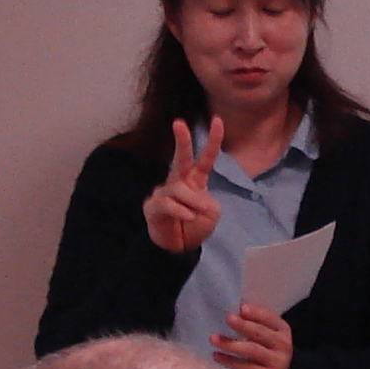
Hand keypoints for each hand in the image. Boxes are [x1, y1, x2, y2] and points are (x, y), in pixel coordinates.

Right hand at [143, 117, 223, 253]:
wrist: (177, 248)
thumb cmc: (194, 227)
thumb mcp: (210, 214)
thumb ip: (207, 202)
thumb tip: (193, 197)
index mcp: (195, 181)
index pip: (205, 158)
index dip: (212, 140)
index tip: (217, 120)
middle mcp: (179, 182)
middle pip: (181, 158)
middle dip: (181, 140)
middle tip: (179, 123)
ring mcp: (164, 192)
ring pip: (179, 188)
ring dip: (192, 203)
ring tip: (194, 217)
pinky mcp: (153, 205)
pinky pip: (168, 203)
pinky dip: (181, 211)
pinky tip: (187, 218)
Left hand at [213, 303, 291, 368]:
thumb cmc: (265, 354)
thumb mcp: (266, 337)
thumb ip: (255, 324)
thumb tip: (234, 311)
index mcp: (283, 330)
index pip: (270, 318)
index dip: (256, 313)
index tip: (241, 307)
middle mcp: (283, 345)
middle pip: (260, 333)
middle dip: (243, 325)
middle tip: (228, 318)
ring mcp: (278, 362)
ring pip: (252, 350)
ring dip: (230, 343)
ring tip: (213, 338)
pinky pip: (246, 367)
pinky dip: (229, 361)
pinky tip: (217, 355)